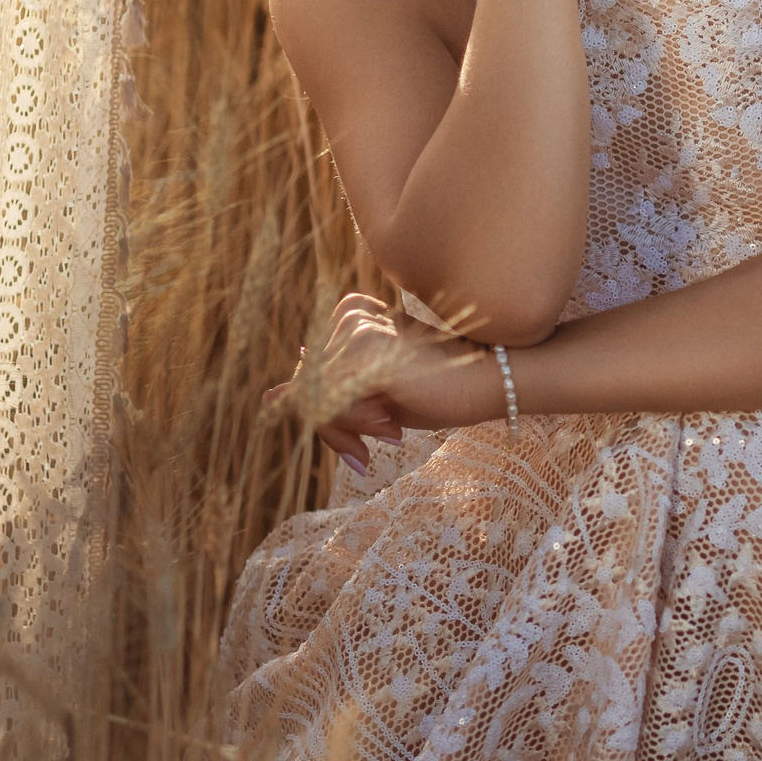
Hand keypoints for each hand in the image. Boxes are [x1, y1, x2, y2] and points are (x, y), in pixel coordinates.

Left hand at [266, 293, 513, 464]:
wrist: (494, 378)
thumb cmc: (443, 388)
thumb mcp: (378, 396)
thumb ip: (325, 396)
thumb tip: (267, 399)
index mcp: (351, 315)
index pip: (310, 379)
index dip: (330, 419)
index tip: (360, 446)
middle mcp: (347, 317)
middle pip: (307, 391)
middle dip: (337, 429)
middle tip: (377, 443)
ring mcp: (355, 332)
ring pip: (316, 402)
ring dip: (351, 429)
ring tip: (394, 428)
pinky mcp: (366, 354)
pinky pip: (330, 407)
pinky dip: (355, 427)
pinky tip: (391, 425)